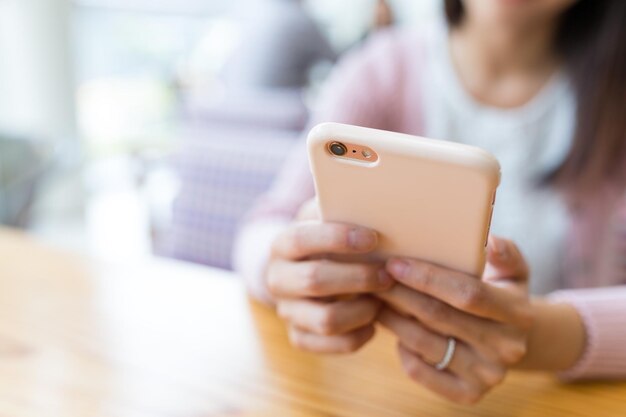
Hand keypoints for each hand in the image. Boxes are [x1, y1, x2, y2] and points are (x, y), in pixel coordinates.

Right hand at [267, 200, 393, 352]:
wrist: (307, 268)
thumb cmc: (329, 238)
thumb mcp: (328, 218)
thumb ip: (343, 209)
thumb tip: (375, 202)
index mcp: (282, 244)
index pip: (302, 239)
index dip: (338, 238)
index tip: (373, 238)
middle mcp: (278, 279)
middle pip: (315, 280)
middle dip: (358, 277)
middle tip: (388, 274)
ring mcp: (287, 311)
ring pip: (326, 320)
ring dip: (362, 310)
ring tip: (382, 299)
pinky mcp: (299, 336)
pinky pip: (331, 345)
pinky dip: (358, 335)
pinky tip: (373, 320)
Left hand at [377, 236, 531, 403]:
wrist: (510, 340)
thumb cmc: (500, 293)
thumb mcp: (511, 270)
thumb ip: (504, 252)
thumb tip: (488, 243)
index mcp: (517, 312)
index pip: (467, 293)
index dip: (427, 278)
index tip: (395, 264)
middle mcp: (506, 348)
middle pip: (439, 317)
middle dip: (401, 294)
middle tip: (374, 277)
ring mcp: (487, 374)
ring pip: (424, 343)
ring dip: (392, 318)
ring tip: (376, 298)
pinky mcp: (467, 394)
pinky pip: (420, 371)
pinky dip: (401, 349)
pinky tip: (394, 328)